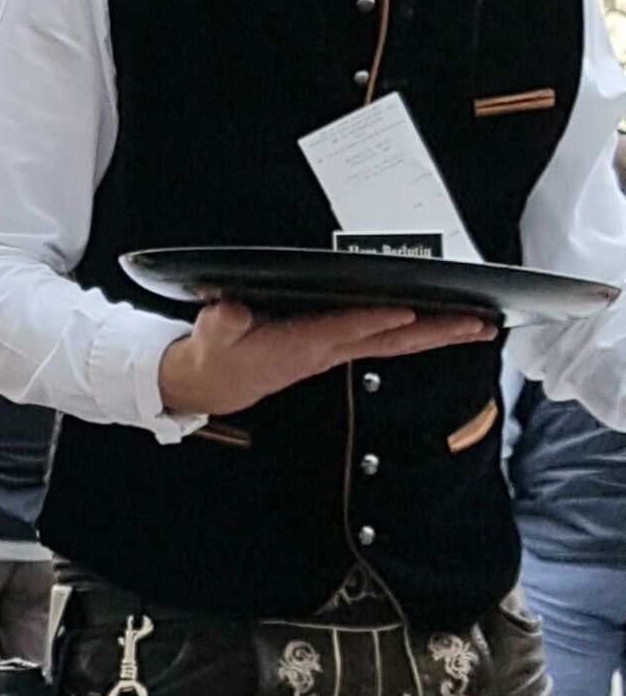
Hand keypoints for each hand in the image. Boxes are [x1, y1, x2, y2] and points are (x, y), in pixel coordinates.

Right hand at [156, 300, 492, 418]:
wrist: (220, 384)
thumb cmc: (220, 355)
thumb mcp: (213, 337)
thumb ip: (223, 322)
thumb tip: (230, 311)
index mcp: (299, 346)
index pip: (344, 330)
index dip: (373, 322)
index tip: (406, 311)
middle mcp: (328, 350)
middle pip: (390, 341)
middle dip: (435, 333)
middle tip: (477, 324)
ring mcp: (339, 351)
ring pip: (399, 343)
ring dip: (441, 335)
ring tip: (482, 326)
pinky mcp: (341, 348)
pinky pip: (391, 342)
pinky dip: (423, 334)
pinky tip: (448, 328)